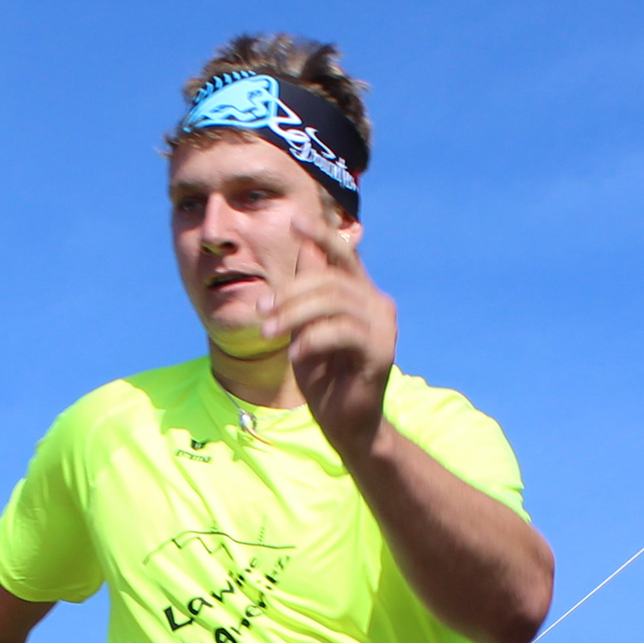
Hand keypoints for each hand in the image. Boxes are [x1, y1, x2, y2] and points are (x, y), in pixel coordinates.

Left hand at [256, 208, 395, 456]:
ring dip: (293, 316)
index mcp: (360, 293)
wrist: (347, 423)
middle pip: (328, 279)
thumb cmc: (325, 375)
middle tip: (261, 313)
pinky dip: (312, 340)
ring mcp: (383, 326)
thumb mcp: (306, 327)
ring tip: (269, 335)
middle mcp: (377, 303)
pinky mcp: (381, 350)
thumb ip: (308, 291)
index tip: (295, 219)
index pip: (342, 254)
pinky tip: (297, 355)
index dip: (320, 234)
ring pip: (333, 302)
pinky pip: (341, 331)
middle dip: (288, 293)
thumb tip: (304, 246)